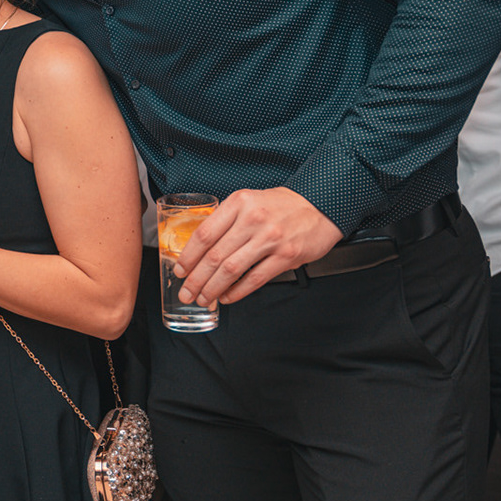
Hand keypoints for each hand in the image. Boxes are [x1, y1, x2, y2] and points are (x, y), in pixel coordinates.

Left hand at [175, 186, 344, 306]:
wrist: (320, 205)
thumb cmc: (281, 205)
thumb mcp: (249, 201)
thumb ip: (226, 221)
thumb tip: (199, 249)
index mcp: (238, 203)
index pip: (204, 234)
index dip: (188, 256)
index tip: (180, 270)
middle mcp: (253, 220)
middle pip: (215, 256)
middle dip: (196, 279)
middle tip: (186, 292)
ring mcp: (270, 238)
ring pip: (231, 270)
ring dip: (213, 288)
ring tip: (203, 298)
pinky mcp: (286, 255)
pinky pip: (255, 278)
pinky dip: (237, 291)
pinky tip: (227, 297)